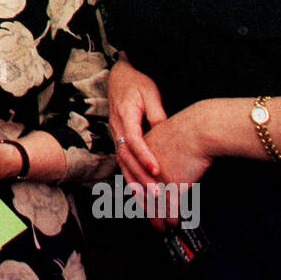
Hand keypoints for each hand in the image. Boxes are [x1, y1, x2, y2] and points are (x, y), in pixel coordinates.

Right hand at [108, 57, 164, 182]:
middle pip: (126, 158)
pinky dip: (131, 179)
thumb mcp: (150, 93)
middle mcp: (116, 128)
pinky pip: (123, 163)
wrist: (119, 77)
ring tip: (149, 202)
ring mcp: (115, 135)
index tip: (157, 170)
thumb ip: (156, 113)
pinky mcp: (118, 140)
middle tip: (157, 194)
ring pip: (122, 164)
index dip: (145, 156)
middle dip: (141, 178)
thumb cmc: (136, 83)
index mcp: (125, 116)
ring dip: (135, 184)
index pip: (133, 140)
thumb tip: (164, 131)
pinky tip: (140, 193)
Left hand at [140, 103, 214, 230]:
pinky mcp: (173, 184)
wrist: (201, 128)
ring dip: (159, 218)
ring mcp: (158, 177)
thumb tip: (160, 160)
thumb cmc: (190, 128)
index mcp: (141, 153)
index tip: (142, 202)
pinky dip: (172, 216)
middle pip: (143, 192)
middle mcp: (145, 166)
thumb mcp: (166, 134)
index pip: (135, 176)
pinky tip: (174, 224)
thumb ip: (159, 149)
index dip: (139, 192)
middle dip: (149, 210)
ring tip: (163, 228)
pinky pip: (171, 204)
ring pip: (155, 201)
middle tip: (153, 223)